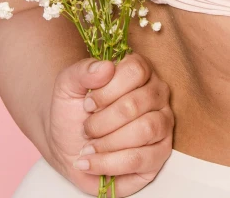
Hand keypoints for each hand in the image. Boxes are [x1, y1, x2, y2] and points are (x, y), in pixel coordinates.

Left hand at [45, 53, 173, 196]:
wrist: (67, 144)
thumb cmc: (72, 110)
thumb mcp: (67, 84)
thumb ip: (83, 71)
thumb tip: (107, 67)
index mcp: (138, 70)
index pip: (135, 70)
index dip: (107, 90)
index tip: (87, 104)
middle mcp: (156, 93)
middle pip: (136, 104)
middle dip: (103, 121)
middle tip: (86, 128)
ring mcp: (162, 124)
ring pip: (144, 130)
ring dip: (108, 142)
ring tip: (88, 147)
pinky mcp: (160, 154)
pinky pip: (142, 159)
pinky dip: (111, 163)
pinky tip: (92, 162)